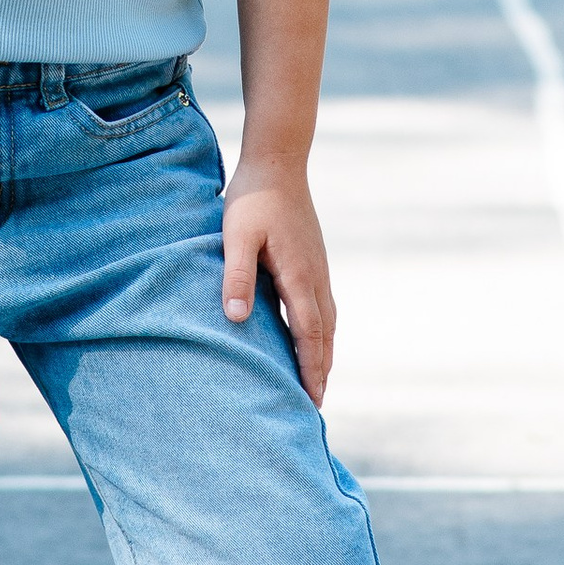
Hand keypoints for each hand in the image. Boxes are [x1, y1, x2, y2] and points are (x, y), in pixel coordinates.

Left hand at [220, 165, 335, 405]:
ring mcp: (318, 266)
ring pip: (327, 320)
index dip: (310, 370)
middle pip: (325, 334)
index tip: (310, 401)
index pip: (308, 334)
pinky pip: (323, 304)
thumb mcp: (236, 235)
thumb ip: (236, 275)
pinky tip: (311, 334)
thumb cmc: (252, 198)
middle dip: (321, 369)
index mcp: (298, 275)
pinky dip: (321, 329)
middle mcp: (315, 276)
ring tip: (317, 378)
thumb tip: (235, 318)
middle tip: (315, 404)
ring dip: (324, 351)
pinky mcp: (314, 258)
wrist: (278, 160)